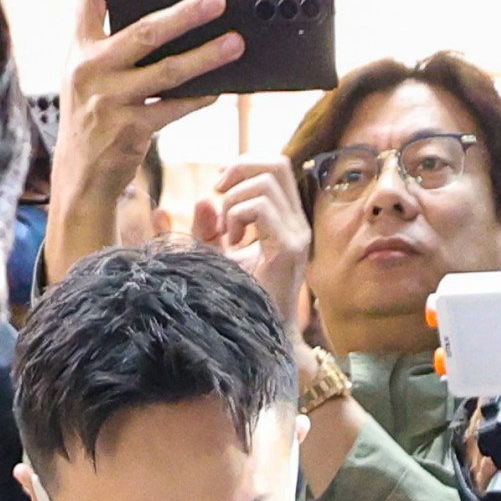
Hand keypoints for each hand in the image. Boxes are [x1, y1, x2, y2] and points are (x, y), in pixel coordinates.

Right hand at [43, 0, 246, 286]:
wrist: (80, 176)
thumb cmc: (93, 118)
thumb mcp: (88, 77)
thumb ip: (114, 49)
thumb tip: (173, 25)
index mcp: (78, 48)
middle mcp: (91, 69)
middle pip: (144, 30)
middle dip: (186, 13)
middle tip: (218, 0)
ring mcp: (111, 100)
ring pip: (168, 71)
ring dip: (207, 56)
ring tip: (235, 44)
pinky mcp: (131, 130)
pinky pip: (174, 108)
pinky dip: (200, 97)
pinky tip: (220, 88)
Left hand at [192, 155, 310, 334]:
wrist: (257, 337)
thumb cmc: (237, 300)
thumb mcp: (215, 256)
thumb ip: (208, 227)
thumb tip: (204, 198)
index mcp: (285, 219)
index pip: (276, 166)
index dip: (244, 165)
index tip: (218, 189)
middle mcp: (296, 224)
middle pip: (277, 163)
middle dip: (239, 169)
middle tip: (217, 193)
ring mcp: (296, 235)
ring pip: (266, 182)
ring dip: (234, 200)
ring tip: (227, 232)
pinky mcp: (289, 249)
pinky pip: (261, 207)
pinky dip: (237, 215)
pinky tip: (233, 242)